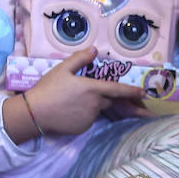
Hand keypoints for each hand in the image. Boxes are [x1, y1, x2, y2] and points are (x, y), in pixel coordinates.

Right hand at [9, 48, 142, 139]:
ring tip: (70, 102)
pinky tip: (68, 111)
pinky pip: (89, 120)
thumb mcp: (62, 69)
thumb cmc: (48, 88)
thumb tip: (94, 49)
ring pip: (97, 110)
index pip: (117, 89)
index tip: (143, 92)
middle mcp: (95, 104)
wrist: (35, 113)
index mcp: (93, 88)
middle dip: (100, 96)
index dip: (131, 91)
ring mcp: (90, 118)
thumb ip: (80, 58)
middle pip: (106, 99)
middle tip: (80, 93)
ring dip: (91, 105)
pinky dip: (83, 115)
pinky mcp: (83, 128)